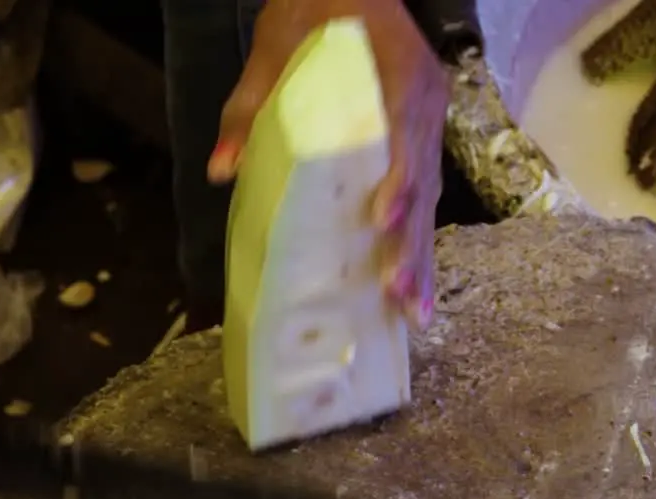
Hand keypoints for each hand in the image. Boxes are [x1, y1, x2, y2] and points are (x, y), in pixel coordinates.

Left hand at [210, 0, 447, 329]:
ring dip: (423, 255)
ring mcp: (432, 123)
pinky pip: (427, 195)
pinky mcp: (424, 140)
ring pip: (432, 197)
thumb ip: (251, 103)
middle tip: (400, 294)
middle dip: (413, 242)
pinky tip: (415, 284)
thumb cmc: (317, 6)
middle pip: (424, 180)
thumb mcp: (276, 43)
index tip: (383, 220)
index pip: (402, 131)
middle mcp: (427, 103)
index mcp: (399, 73)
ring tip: (415, 311)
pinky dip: (420, 239)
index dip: (397, 178)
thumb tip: (223, 168)